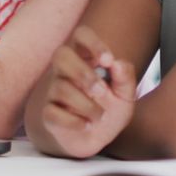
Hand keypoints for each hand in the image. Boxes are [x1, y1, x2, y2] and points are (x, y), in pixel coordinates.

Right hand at [39, 26, 136, 157]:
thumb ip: (125, 77)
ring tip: (100, 116)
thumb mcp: (126, 95)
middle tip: (101, 91)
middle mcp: (67, 71)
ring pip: (61, 88)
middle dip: (82, 72)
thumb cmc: (111, 109)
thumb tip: (116, 63)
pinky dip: (74, 122)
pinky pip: (53, 113)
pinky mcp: (48, 113)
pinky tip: (86, 125)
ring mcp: (54, 91)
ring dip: (87, 105)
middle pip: (61, 54)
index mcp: (86, 58)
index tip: (107, 60)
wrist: (99, 139)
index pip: (81, 35)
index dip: (92, 42)